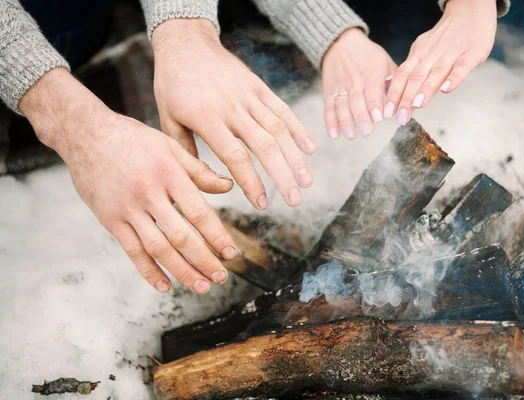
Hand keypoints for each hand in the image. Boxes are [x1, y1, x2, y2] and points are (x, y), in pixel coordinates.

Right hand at [20, 68, 238, 293]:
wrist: (85, 134)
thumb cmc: (132, 139)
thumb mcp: (169, 146)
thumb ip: (198, 170)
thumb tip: (228, 187)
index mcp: (168, 174)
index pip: (198, 212)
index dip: (217, 236)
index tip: (231, 253)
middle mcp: (149, 194)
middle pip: (181, 236)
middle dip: (204, 260)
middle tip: (221, 277)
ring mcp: (127, 209)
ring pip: (158, 248)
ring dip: (182, 271)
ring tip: (201, 285)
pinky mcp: (110, 220)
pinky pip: (132, 251)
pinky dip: (148, 270)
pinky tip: (165, 285)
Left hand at [152, 19, 315, 209]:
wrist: (185, 43)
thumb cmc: (173, 86)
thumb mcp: (168, 120)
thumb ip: (187, 154)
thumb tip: (209, 184)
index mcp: (207, 118)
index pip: (235, 156)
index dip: (251, 182)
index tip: (261, 204)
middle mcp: (232, 107)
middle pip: (265, 146)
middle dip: (282, 176)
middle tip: (294, 201)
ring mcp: (249, 95)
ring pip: (279, 129)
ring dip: (295, 157)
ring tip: (306, 182)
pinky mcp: (259, 86)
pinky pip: (283, 109)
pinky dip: (298, 129)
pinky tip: (310, 149)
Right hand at [322, 28, 395, 138]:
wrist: (341, 43)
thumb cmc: (368, 56)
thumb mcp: (385, 63)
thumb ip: (394, 83)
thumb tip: (404, 103)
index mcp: (371, 72)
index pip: (372, 89)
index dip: (375, 103)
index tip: (379, 117)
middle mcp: (354, 80)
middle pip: (356, 100)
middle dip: (361, 116)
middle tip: (367, 131)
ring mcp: (340, 87)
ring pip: (341, 105)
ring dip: (345, 121)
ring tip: (351, 135)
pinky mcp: (329, 92)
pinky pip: (328, 108)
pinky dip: (330, 122)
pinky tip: (334, 134)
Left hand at [384, 0, 496, 124]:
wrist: (470, 9)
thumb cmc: (447, 35)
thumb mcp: (422, 49)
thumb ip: (409, 67)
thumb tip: (388, 83)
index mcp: (419, 55)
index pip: (402, 76)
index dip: (394, 94)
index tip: (387, 112)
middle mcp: (432, 55)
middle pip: (416, 77)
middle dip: (406, 99)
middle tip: (400, 117)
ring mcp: (452, 53)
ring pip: (436, 73)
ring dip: (426, 90)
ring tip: (417, 105)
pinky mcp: (471, 53)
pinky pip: (462, 66)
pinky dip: (454, 78)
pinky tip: (447, 89)